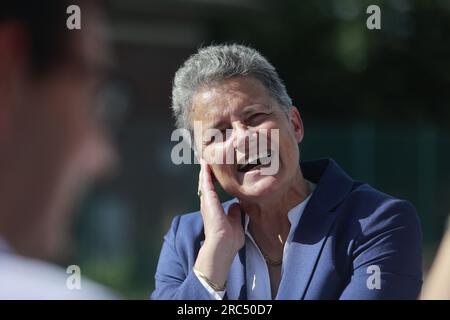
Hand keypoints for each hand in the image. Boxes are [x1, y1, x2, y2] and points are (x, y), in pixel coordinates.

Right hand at [193, 158, 244, 287]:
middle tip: (207, 159)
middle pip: (206, 183)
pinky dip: (205, 172)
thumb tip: (236, 206)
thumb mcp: (235, 222)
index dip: (213, 179)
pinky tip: (206, 162)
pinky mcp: (208, 199)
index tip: (214, 170)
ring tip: (206, 157)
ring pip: (204, 180)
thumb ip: (235, 213)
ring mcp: (206, 201)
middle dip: (206, 171)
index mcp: (214, 208)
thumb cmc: (229, 239)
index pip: (212, 190)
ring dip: (205, 169)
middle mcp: (208, 203)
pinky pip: (205, 182)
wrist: (223, 246)